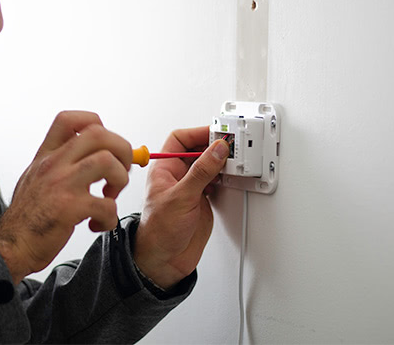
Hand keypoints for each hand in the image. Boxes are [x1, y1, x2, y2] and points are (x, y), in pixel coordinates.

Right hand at [0, 111, 131, 284]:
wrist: (9, 247)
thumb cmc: (26, 218)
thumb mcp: (34, 178)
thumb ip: (59, 164)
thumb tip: (95, 155)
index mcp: (46, 156)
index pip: (70, 120)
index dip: (96, 124)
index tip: (104, 147)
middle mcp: (53, 164)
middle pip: (98, 133)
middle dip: (121, 150)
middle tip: (120, 172)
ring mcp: (61, 184)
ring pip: (106, 161)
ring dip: (120, 179)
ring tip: (110, 197)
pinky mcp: (69, 208)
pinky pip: (107, 205)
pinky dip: (111, 218)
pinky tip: (98, 223)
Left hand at [133, 127, 228, 288]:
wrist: (165, 261)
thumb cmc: (159, 231)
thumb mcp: (180, 197)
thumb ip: (201, 172)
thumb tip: (217, 150)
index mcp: (164, 169)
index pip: (180, 139)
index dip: (198, 132)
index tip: (218, 133)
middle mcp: (178, 176)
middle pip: (198, 150)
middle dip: (215, 146)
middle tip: (231, 145)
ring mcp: (191, 188)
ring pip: (210, 165)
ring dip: (222, 162)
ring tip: (234, 160)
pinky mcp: (203, 200)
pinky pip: (217, 181)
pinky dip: (226, 177)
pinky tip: (231, 176)